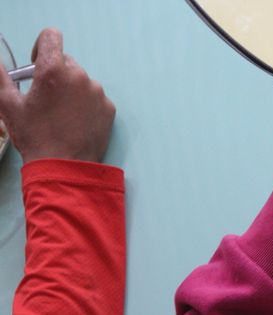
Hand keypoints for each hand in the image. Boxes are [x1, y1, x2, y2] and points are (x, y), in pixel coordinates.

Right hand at [0, 28, 115, 162]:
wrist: (65, 167)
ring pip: (81, 81)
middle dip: (55, 73)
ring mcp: (97, 93)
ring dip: (71, 89)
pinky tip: (75, 121)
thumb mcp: (8, 105)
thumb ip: (1, 78)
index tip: (37, 63)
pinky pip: (95, 97)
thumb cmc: (35, 136)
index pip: (51, 36)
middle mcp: (80, 77)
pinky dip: (86, 104)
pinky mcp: (109, 108)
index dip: (41, 46)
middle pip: (66, 62)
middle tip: (45, 97)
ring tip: (60, 113)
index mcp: (54, 70)